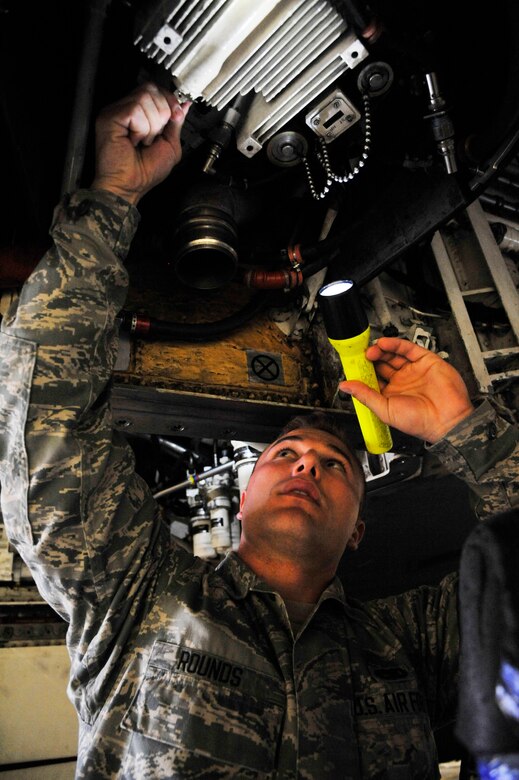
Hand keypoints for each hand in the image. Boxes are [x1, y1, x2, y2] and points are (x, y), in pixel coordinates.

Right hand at [91, 83, 190, 204]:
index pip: (155, 89)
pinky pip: (135, 109)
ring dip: (151, 125)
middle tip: (154, 136)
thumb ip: (176, 123)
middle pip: (151, 88)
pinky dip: (141, 129)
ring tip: (142, 141)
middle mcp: (126, 109)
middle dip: (162, 113)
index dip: (169, 100)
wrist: (129, 187)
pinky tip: (133, 141)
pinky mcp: (109, 117)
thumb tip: (184, 105)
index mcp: (139, 114)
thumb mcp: (170, 145)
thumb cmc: (145, 172)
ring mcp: (116, 111)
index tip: (174, 117)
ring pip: (144, 97)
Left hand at [339, 336, 474, 442]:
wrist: (446, 420)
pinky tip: (383, 344)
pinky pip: (407, 349)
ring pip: (393, 354)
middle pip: (382, 364)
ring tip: (371, 351)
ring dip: (380, 350)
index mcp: (391, 394)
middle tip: (361, 355)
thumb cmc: (419, 422)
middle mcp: (402, 381)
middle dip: (370, 359)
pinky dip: (395, 344)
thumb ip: (365, 395)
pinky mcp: (425, 361)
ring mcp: (413, 370)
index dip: (363, 371)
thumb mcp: (384, 409)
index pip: (373, 377)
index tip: (353, 365)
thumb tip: (345, 386)